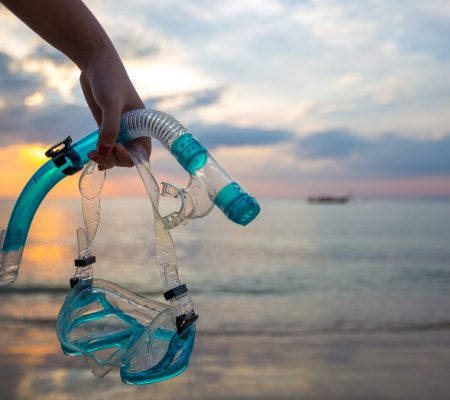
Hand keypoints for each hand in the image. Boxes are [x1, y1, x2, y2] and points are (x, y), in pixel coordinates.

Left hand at [80, 50, 150, 169]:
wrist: (95, 62)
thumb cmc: (109, 79)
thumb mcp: (111, 103)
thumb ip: (109, 128)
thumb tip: (104, 151)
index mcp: (142, 126)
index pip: (142, 152)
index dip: (131, 157)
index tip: (117, 148)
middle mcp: (132, 130)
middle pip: (127, 157)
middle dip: (114, 159)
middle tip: (99, 153)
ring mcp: (118, 129)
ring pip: (115, 154)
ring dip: (105, 159)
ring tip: (91, 154)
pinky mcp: (105, 126)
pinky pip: (105, 147)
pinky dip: (100, 155)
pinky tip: (93, 158)